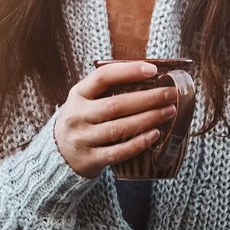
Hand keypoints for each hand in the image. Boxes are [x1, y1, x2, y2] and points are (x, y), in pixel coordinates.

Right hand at [53, 60, 180, 179]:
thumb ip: (108, 88)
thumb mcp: (85, 99)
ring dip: (148, 119)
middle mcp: (77, 116)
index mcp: (77, 94)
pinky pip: (118, 151)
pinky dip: (139, 143)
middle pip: (116, 105)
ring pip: (120, 128)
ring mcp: (83, 139)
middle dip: (148, 98)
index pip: (103, 77)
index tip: (152, 70)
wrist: (59, 154)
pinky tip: (155, 134)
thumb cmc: (82, 120)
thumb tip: (149, 75)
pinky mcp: (91, 160)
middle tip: (171, 94)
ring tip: (169, 111)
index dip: (128, 71)